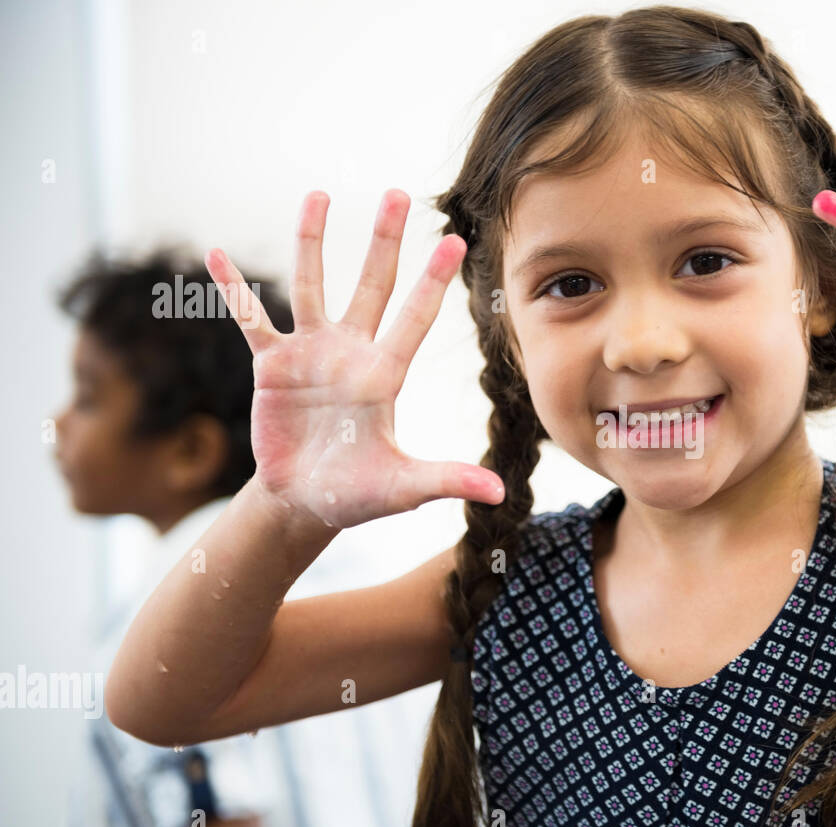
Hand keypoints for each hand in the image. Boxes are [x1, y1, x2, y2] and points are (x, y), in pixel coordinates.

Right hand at [206, 189, 504, 530]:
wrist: (305, 503)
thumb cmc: (359, 495)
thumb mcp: (403, 488)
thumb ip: (446, 480)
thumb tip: (499, 493)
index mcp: (385, 376)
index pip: (415, 318)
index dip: (433, 282)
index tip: (455, 240)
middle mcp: (351, 353)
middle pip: (372, 285)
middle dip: (385, 241)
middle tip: (399, 193)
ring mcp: (311, 354)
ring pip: (312, 286)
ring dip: (313, 242)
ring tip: (319, 195)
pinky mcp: (272, 365)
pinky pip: (252, 319)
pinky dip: (233, 288)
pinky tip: (216, 254)